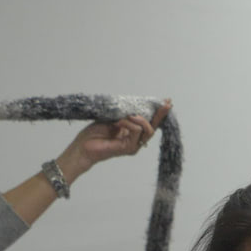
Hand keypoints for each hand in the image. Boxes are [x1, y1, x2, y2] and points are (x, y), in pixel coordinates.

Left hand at [56, 100, 171, 180]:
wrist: (82, 147)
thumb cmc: (93, 134)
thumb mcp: (111, 118)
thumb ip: (124, 115)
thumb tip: (136, 109)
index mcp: (132, 133)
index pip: (149, 122)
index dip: (158, 113)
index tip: (167, 101)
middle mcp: (135, 141)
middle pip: (153, 127)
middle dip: (159, 115)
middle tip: (164, 104)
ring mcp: (133, 146)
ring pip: (148, 130)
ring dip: (138, 119)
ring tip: (128, 115)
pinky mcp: (129, 148)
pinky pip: (136, 132)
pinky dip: (128, 124)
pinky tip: (118, 122)